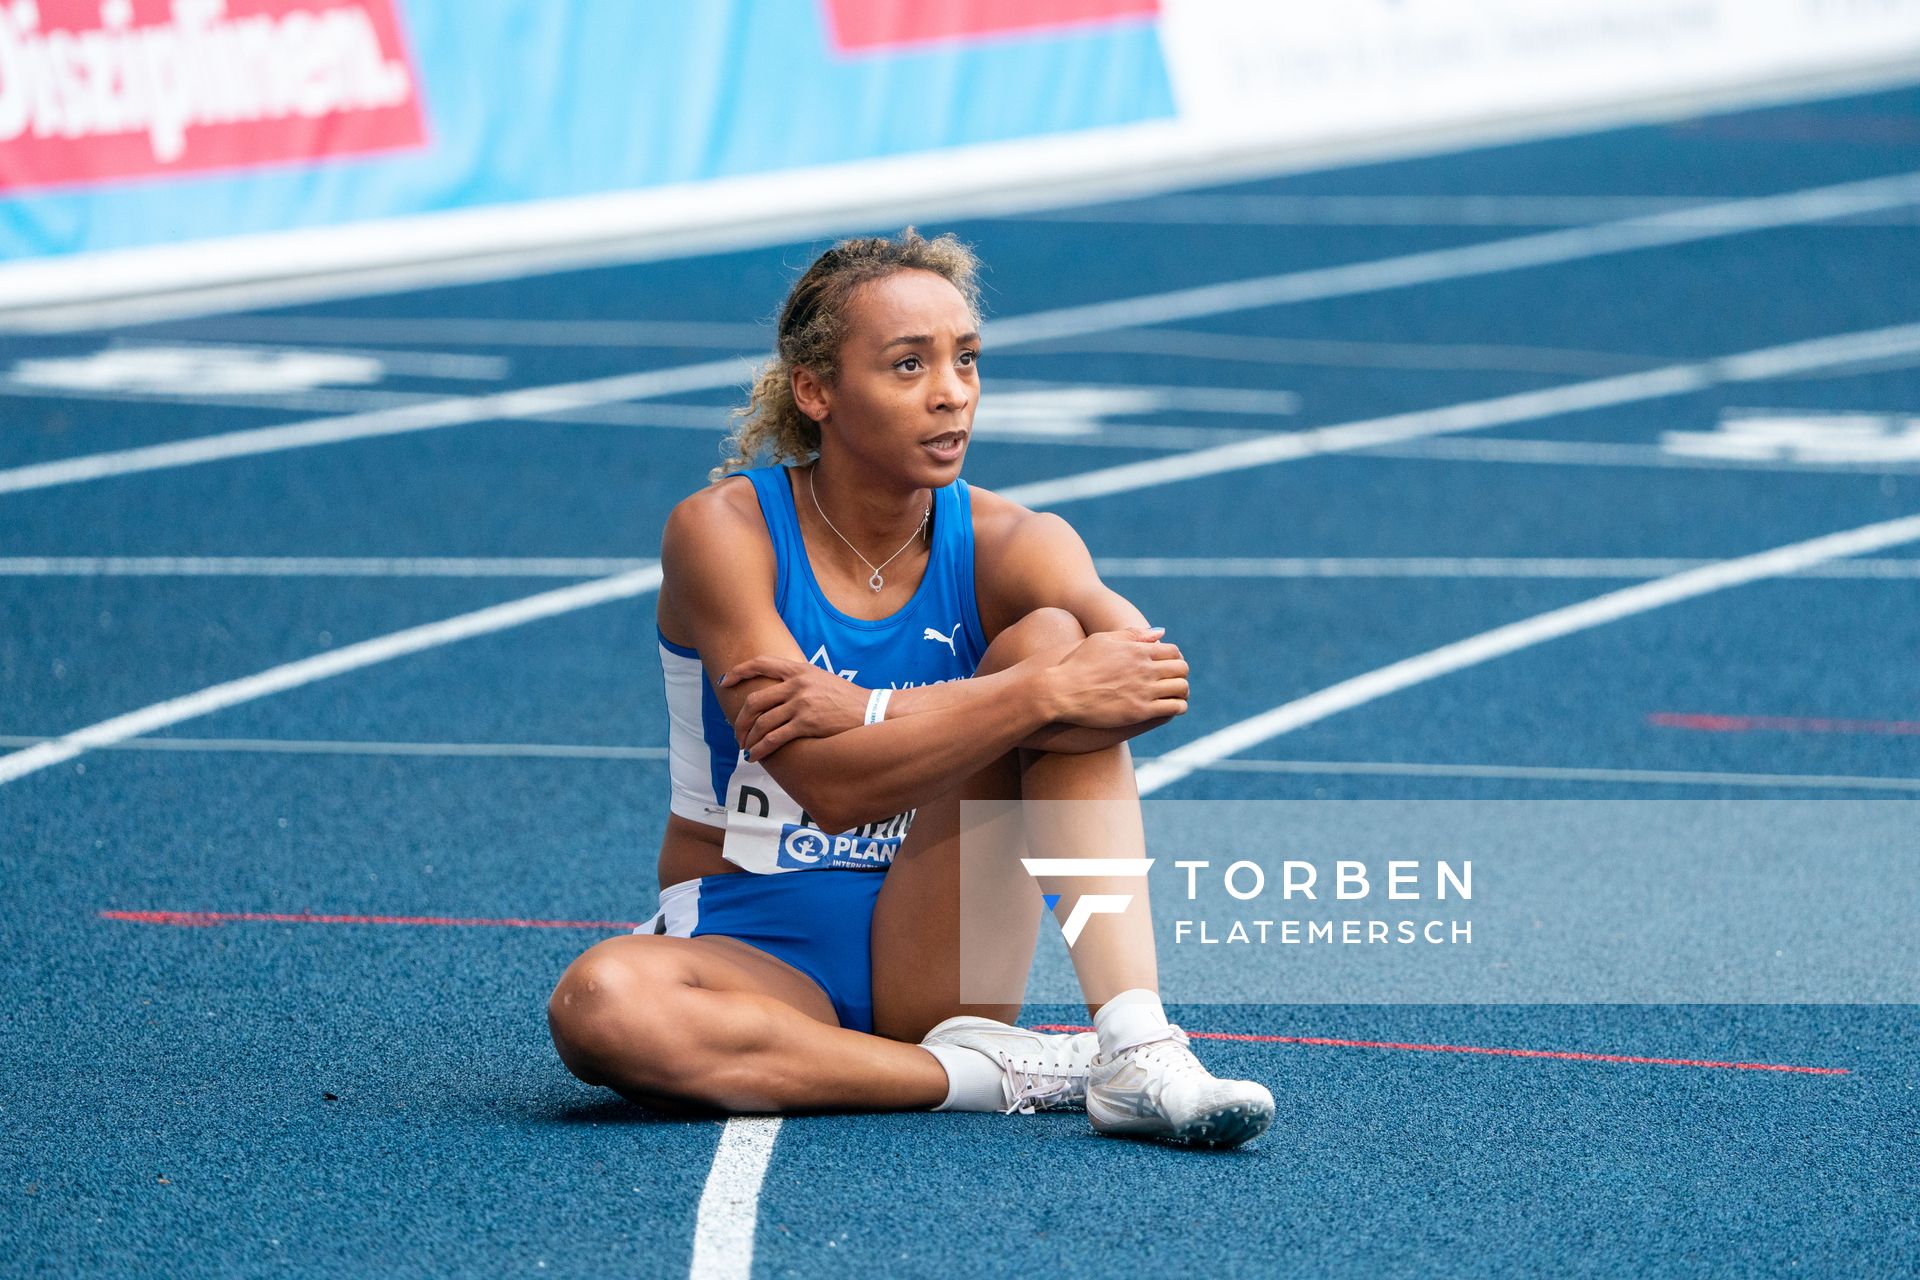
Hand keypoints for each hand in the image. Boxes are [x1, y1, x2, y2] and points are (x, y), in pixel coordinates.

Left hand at [718, 655, 866, 758]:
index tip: (725, 683)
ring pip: (762, 722)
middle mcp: (798, 684)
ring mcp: (802, 703)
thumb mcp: (821, 679)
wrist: (871, 712)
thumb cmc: (846, 699)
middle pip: (755, 700)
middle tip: (737, 732)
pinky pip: (774, 738)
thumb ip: (798, 681)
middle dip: (740, 719)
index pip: (761, 663)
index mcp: (799, 670)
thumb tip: (774, 691)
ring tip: (746, 747)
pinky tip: (755, 756)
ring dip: (749, 737)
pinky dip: (760, 748)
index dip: (739, 672)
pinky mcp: (807, 723)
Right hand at [1041, 627, 1188, 728]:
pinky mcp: (1140, 711)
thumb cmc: (1078, 664)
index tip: (1169, 666)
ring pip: (1181, 689)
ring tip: (1173, 695)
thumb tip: (1160, 633)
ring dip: (1181, 691)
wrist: (1062, 691)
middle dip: (1180, 674)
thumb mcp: (1102, 640)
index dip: (1175, 659)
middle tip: (1173, 681)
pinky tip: (1171, 708)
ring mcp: (1144, 690)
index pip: (1174, 652)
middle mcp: (1145, 668)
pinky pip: (1173, 708)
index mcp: (1138, 650)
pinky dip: (1177, 707)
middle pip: (1181, 669)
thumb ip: (1132, 634)